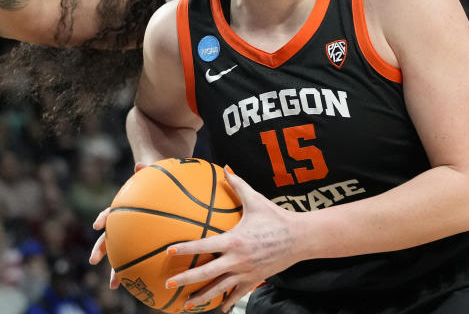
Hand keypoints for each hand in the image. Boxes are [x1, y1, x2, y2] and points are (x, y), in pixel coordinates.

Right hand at [89, 162, 151, 289]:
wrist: (164, 186)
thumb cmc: (158, 180)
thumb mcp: (155, 174)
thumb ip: (147, 170)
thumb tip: (140, 164)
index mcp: (124, 208)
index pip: (111, 212)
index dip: (104, 217)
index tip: (98, 224)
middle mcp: (124, 224)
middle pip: (109, 238)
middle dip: (100, 250)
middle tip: (93, 260)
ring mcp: (132, 235)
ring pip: (121, 253)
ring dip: (116, 269)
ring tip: (114, 285)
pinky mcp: (142, 243)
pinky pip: (140, 258)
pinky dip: (139, 271)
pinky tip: (142, 284)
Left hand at [165, 167, 301, 312]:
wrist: (300, 238)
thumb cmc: (276, 218)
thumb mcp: (256, 200)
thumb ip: (238, 185)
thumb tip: (225, 168)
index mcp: (234, 240)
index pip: (204, 246)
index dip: (185, 249)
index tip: (169, 252)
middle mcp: (237, 259)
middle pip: (206, 273)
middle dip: (186, 280)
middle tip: (169, 284)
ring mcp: (245, 273)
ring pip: (219, 289)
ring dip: (201, 297)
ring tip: (186, 305)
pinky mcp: (254, 280)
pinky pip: (237, 294)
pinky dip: (227, 302)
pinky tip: (219, 308)